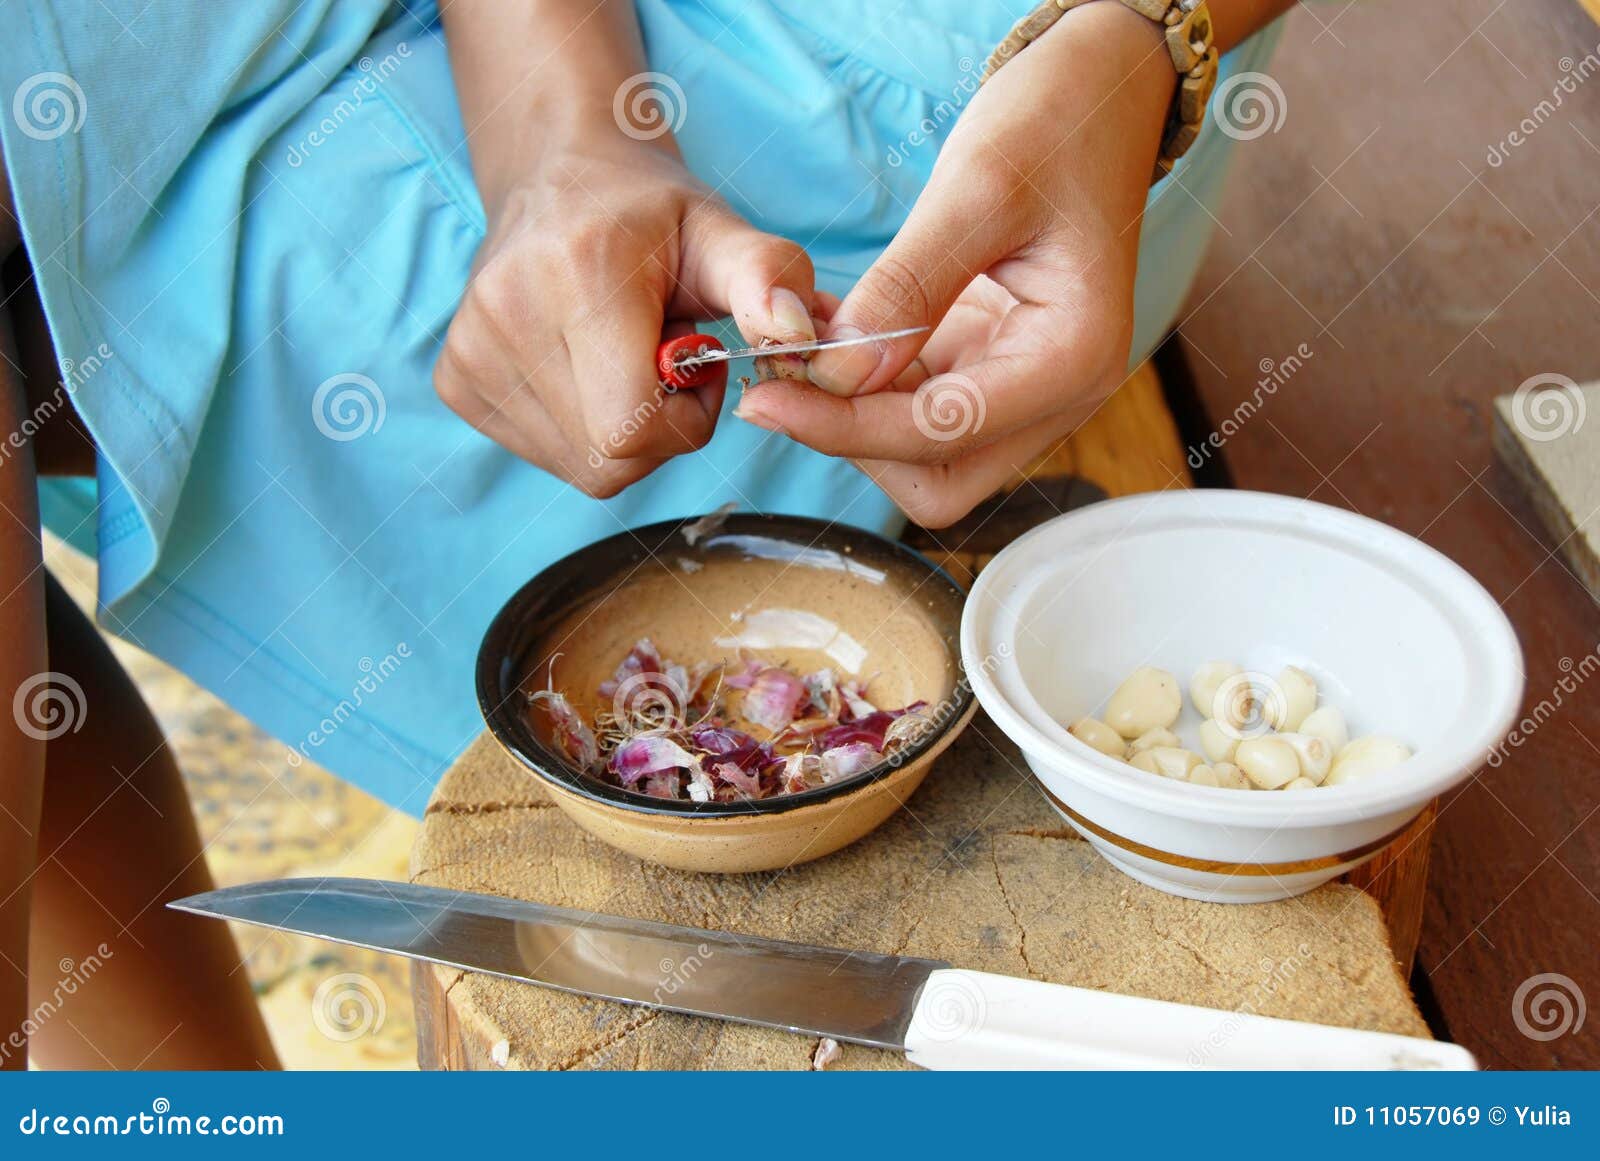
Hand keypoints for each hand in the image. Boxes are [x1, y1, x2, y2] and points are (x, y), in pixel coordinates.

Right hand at [435, 137, 816, 497]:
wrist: (559, 176)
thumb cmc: (652, 216)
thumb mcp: (721, 231)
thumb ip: (770, 277)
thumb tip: (801, 332)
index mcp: (577, 278)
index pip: (631, 430)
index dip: (683, 421)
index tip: (697, 367)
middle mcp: (506, 315)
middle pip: (607, 459)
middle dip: (658, 429)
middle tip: (666, 361)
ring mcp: (469, 352)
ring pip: (578, 465)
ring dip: (620, 430)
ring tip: (622, 356)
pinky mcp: (455, 379)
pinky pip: (545, 451)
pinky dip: (581, 428)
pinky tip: (585, 367)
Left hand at [733, 1, 1174, 526]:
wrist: (1103, 92)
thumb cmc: (1058, 123)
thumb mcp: (975, 189)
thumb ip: (907, 288)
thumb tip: (840, 375)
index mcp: (1072, 358)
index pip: (941, 434)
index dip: (845, 428)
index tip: (767, 401)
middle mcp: (1058, 391)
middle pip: (938, 477)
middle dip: (854, 440)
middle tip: (782, 381)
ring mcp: (1026, 384)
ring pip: (922, 452)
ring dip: (851, 414)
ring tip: (796, 345)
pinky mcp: (993, 364)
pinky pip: (918, 404)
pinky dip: (865, 382)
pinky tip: (825, 330)